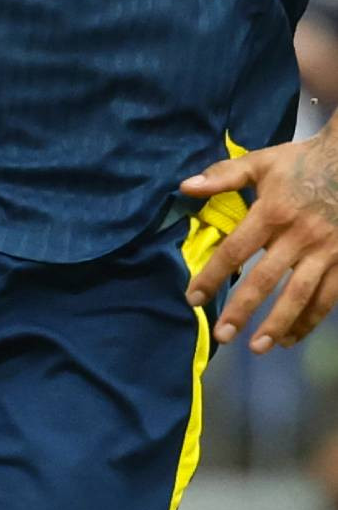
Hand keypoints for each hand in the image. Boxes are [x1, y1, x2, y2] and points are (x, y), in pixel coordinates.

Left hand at [180, 123, 337, 351]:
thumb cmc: (304, 162)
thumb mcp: (264, 162)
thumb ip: (225, 176)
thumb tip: (186, 187)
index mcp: (273, 212)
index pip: (235, 250)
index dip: (212, 276)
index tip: (193, 299)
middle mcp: (299, 235)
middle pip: (265, 280)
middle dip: (242, 310)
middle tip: (222, 336)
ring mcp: (325, 250)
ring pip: (300, 295)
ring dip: (278, 324)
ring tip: (257, 347)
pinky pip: (327, 297)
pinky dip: (309, 321)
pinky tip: (290, 338)